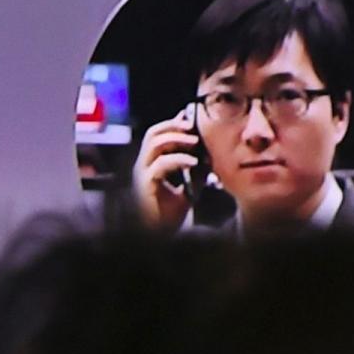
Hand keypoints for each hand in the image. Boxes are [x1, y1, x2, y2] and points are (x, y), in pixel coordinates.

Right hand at [131, 111, 200, 230]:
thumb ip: (196, 170)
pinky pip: (160, 164)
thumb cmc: (170, 214)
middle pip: (153, 133)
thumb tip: (210, 154)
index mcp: (151, 164)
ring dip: (176, 139)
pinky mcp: (146, 185)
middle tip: (192, 126)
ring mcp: (143, 174)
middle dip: (173, 126)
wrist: (160, 235)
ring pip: (154, 144)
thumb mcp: (190, 186)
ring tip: (195, 142)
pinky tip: (193, 162)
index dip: (174, 124)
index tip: (192, 118)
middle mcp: (144, 166)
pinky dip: (178, 159)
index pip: (158, 135)